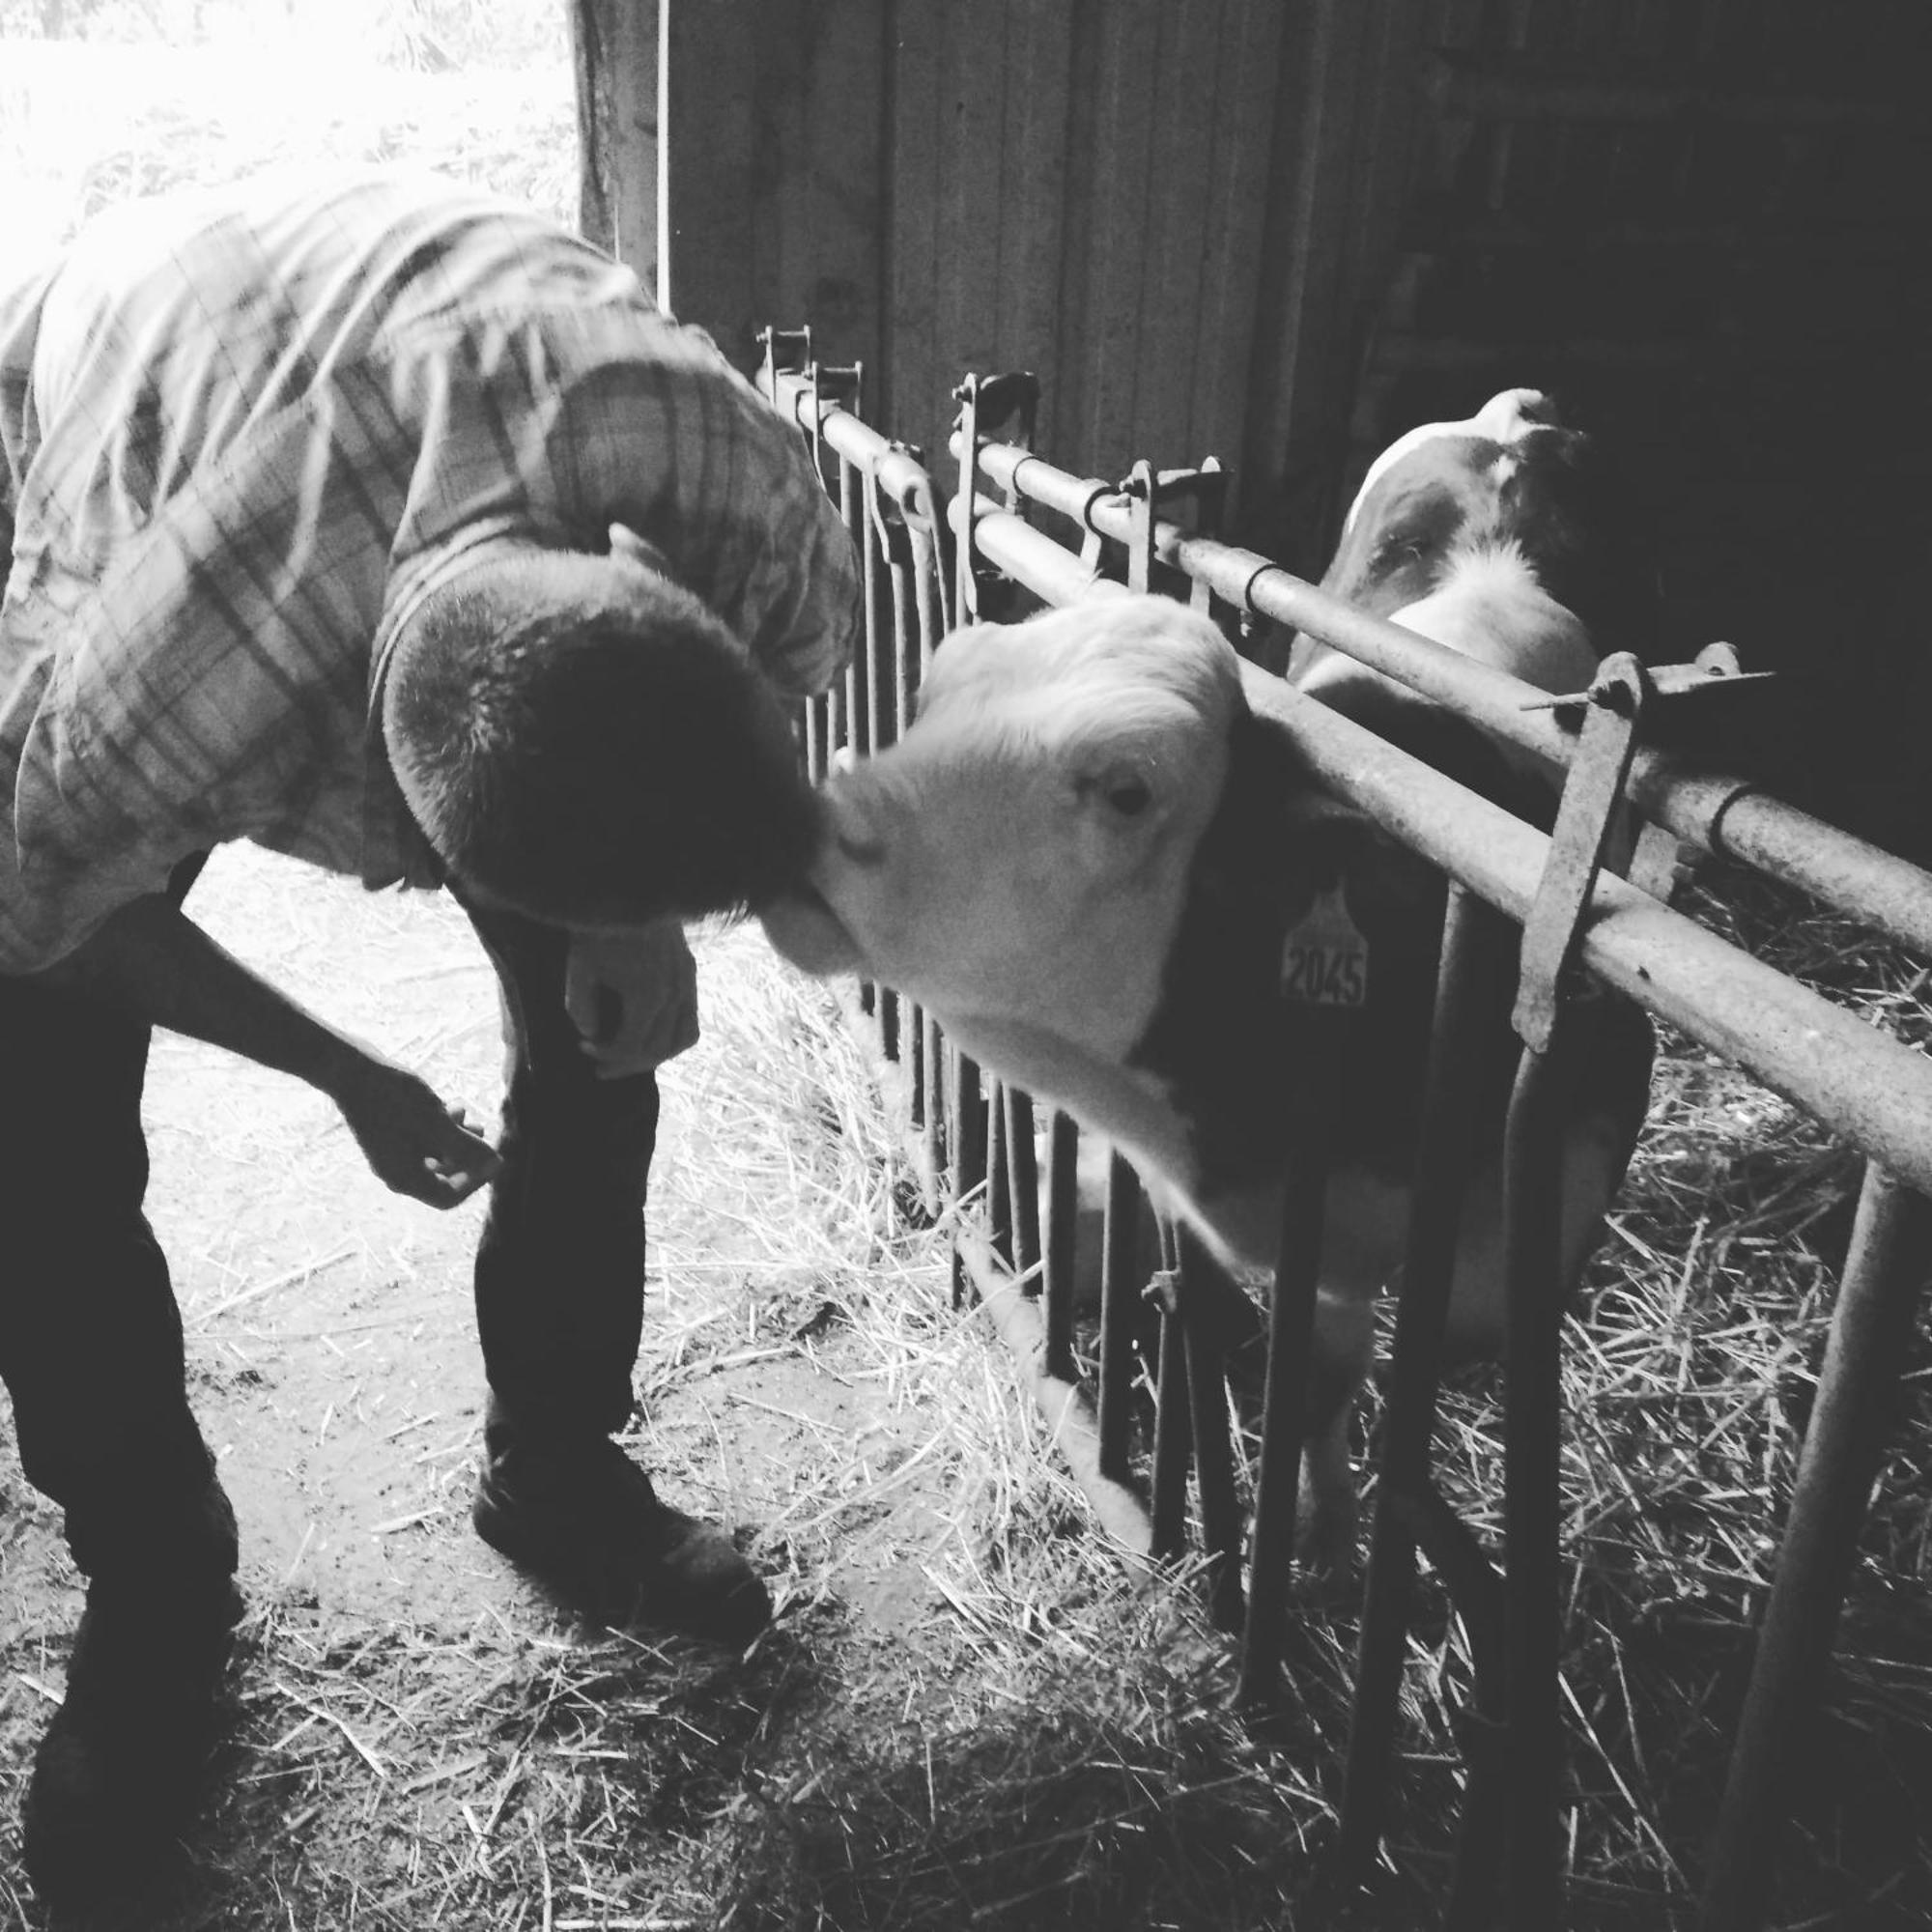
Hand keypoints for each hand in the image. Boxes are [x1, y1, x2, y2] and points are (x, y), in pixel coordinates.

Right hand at [331, 1051, 501, 1207]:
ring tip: (467, 1115)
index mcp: (405, 1178)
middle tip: (481, 1131)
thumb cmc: (395, 1100)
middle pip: (442, 1177)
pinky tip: (452, 1105)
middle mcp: (396, 1170)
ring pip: (434, 1154)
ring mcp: (391, 1152)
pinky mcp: (389, 1132)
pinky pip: (422, 1139)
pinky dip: (439, 1126)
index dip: (475, 1181)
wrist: (350, 1070)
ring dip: (455, 1137)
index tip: (491, 1158)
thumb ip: (467, 1148)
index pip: (447, 1197)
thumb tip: (497, 1164)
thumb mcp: (438, 1125)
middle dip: (466, 1155)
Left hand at [565, 921, 699, 1076]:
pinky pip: (690, 1018)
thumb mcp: (581, 967)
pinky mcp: (690, 972)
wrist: (630, 885)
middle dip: (627, 1063)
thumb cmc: (600, 925)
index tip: (583, 1048)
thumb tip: (590, 1034)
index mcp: (647, 995)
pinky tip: (652, 1035)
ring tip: (629, 1057)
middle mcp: (674, 993)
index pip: (630, 1046)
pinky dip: (674, 1035)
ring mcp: (687, 982)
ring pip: (681, 1038)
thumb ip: (583, 1007)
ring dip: (655, 1055)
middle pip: (657, 1048)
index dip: (606, 1054)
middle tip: (600, 1067)